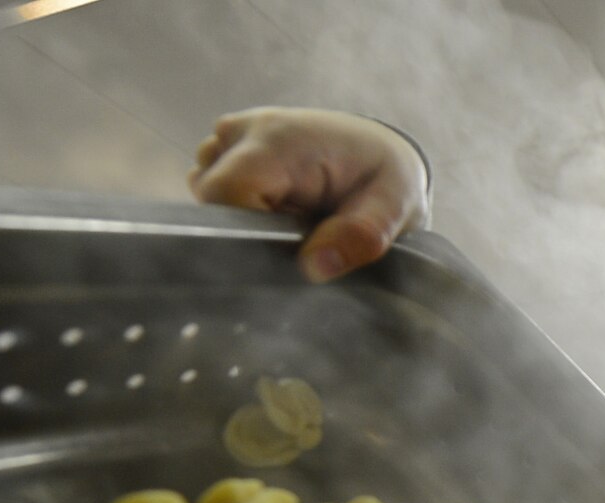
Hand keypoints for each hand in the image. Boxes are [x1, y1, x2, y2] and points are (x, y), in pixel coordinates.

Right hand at [190, 107, 430, 282]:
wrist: (378, 149)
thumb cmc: (386, 178)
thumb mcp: (394, 207)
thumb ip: (360, 236)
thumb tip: (313, 267)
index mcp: (281, 140)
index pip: (225, 193)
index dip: (247, 234)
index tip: (286, 251)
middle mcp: (244, 132)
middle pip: (212, 201)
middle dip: (250, 232)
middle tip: (301, 232)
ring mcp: (230, 140)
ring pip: (210, 200)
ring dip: (245, 221)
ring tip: (294, 218)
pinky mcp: (225, 153)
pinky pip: (214, 195)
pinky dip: (240, 212)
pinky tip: (277, 211)